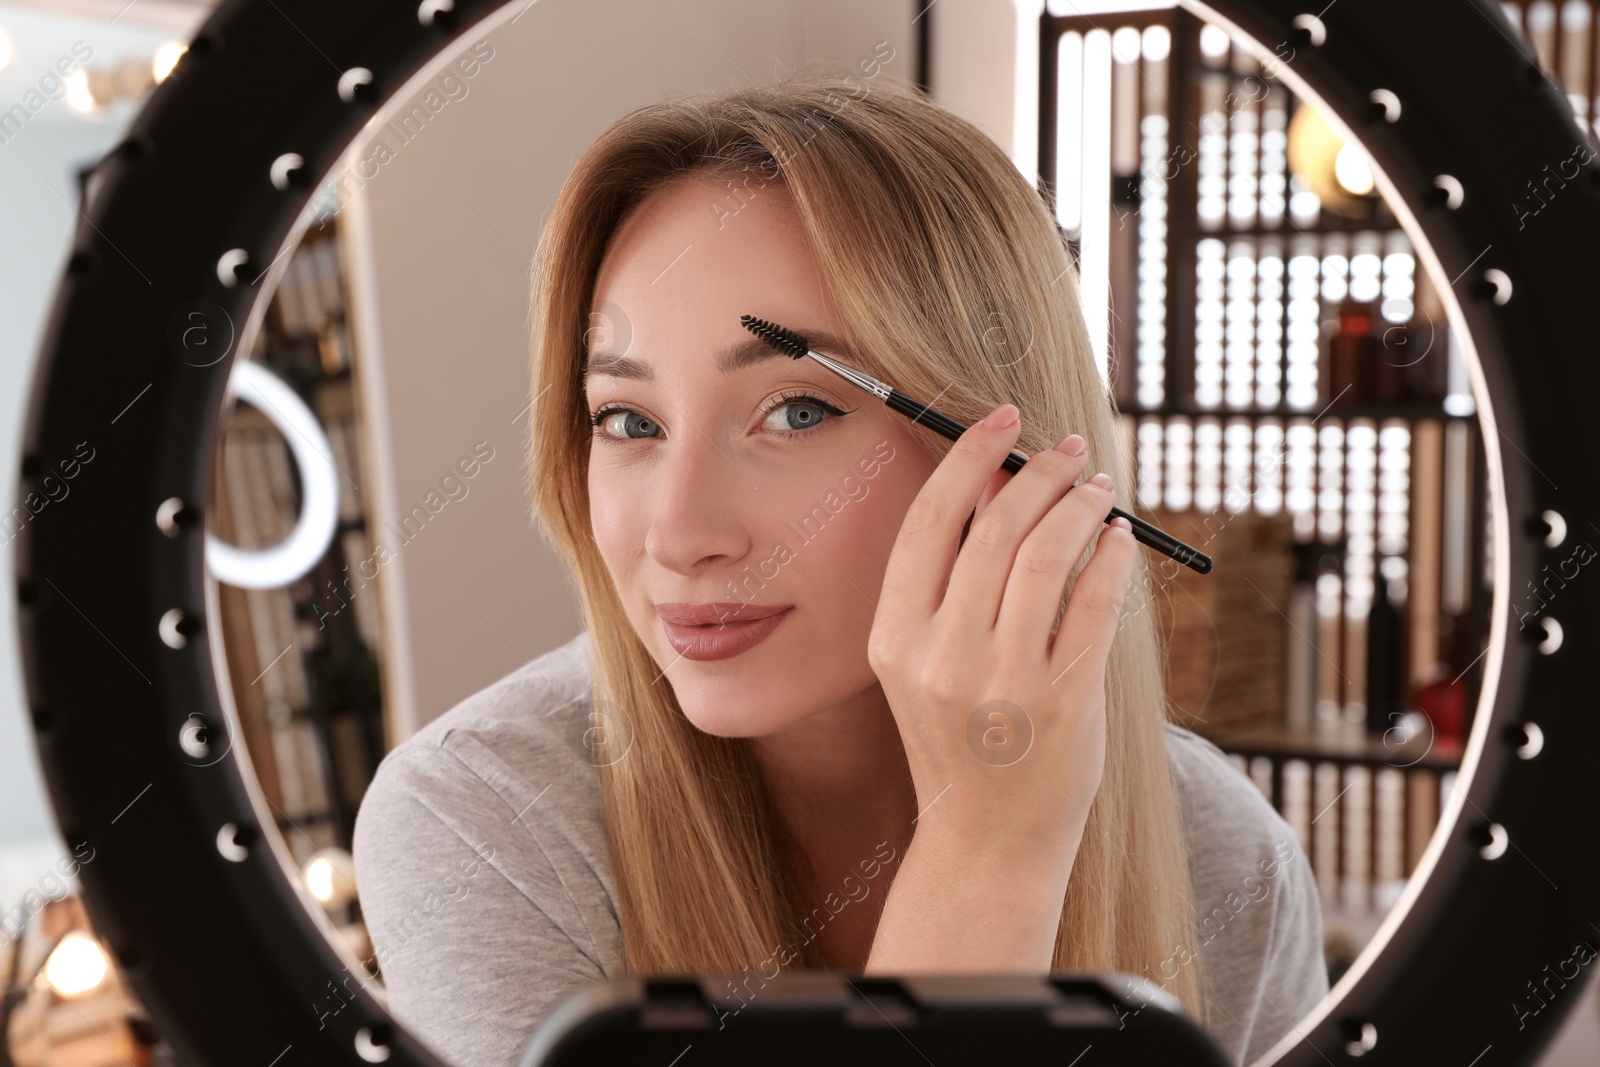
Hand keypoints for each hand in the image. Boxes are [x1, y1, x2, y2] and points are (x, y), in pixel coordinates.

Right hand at [867, 403, 1136, 867]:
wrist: (986, 841)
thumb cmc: (961, 739)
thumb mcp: (931, 661)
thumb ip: (956, 578)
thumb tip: (997, 480)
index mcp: (893, 638)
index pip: (929, 522)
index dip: (967, 457)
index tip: (1002, 420)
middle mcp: (940, 655)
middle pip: (992, 528)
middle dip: (1036, 472)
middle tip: (1065, 450)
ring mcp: (1003, 682)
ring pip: (1047, 555)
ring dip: (1079, 506)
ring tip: (1098, 488)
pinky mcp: (1063, 702)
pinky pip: (1096, 604)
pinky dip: (1112, 558)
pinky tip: (1118, 539)